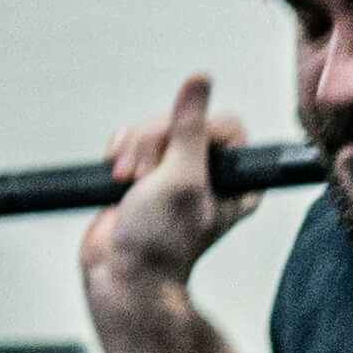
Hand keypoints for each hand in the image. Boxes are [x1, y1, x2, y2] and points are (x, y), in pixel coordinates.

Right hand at [81, 76, 253, 300]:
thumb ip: (191, 127)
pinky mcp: (144, 173)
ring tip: (129, 184)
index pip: (225, 125)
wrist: (120, 273)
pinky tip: (117, 177)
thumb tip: (200, 79)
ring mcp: (174, 172)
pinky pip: (133, 140)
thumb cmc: (159, 241)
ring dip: (134, 152)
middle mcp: (208, 173)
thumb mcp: (182, 177)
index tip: (178, 161)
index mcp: (234, 178)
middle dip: (155, 146)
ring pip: (154, 129)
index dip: (196, 134)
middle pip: (182, 121)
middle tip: (146, 180)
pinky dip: (120, 153)